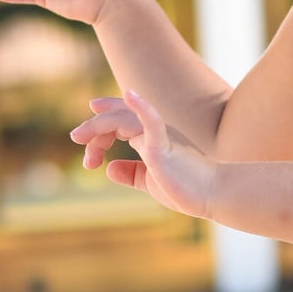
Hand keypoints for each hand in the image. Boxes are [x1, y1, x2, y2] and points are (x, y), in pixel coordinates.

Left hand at [71, 89, 216, 220]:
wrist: (215, 195)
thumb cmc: (187, 189)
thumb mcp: (151, 182)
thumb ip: (131, 174)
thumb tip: (109, 168)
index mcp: (152, 138)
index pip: (121, 121)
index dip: (100, 123)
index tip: (82, 137)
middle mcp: (154, 131)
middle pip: (116, 118)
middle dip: (93, 129)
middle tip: (78, 142)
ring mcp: (160, 136)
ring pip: (123, 119)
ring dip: (98, 126)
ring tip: (79, 137)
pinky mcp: (165, 145)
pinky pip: (152, 120)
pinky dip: (141, 106)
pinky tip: (130, 95)